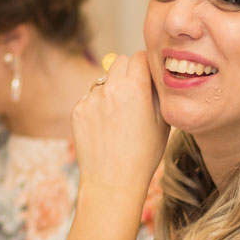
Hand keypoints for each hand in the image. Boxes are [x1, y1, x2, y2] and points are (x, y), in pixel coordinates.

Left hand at [73, 53, 169, 199]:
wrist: (112, 183)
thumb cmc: (144, 155)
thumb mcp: (162, 122)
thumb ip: (158, 93)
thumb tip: (155, 74)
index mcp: (135, 88)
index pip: (139, 56)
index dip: (146, 65)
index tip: (149, 76)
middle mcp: (110, 88)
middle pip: (119, 61)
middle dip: (128, 71)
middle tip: (135, 93)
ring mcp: (90, 99)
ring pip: (103, 80)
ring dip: (111, 89)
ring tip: (119, 117)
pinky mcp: (77, 110)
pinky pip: (90, 98)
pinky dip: (97, 106)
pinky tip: (105, 128)